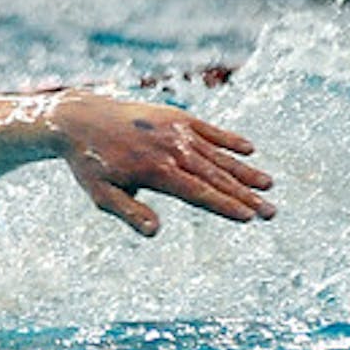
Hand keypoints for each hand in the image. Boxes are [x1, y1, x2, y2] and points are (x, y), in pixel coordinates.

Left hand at [49, 93, 274, 235]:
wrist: (79, 119)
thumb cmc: (90, 164)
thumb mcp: (102, 194)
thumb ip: (130, 212)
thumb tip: (156, 232)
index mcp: (155, 171)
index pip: (198, 192)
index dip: (224, 205)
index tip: (249, 217)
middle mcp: (170, 149)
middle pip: (215, 176)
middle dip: (245, 195)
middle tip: (271, 212)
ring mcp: (175, 130)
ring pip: (217, 155)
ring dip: (244, 171)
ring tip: (269, 185)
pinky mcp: (175, 117)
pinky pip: (208, 129)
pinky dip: (228, 139)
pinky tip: (249, 150)